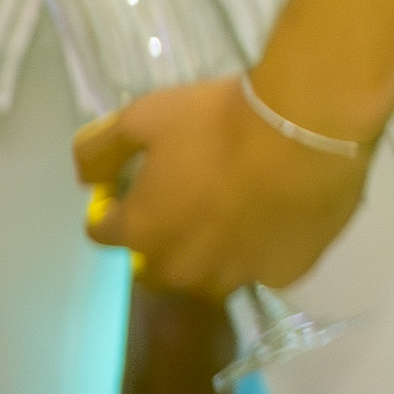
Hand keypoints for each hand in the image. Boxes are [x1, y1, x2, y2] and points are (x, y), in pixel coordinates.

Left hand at [78, 76, 366, 299]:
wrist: (307, 125)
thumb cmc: (219, 119)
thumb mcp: (144, 116)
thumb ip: (102, 149)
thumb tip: (86, 177)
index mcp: (142, 230)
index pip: (103, 232)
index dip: (115, 207)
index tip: (135, 183)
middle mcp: (183, 266)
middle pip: (154, 268)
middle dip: (161, 242)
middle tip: (187, 202)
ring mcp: (238, 274)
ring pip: (210, 277)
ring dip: (211, 256)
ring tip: (234, 216)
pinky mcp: (286, 272)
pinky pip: (263, 270)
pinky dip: (262, 252)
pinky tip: (275, 220)